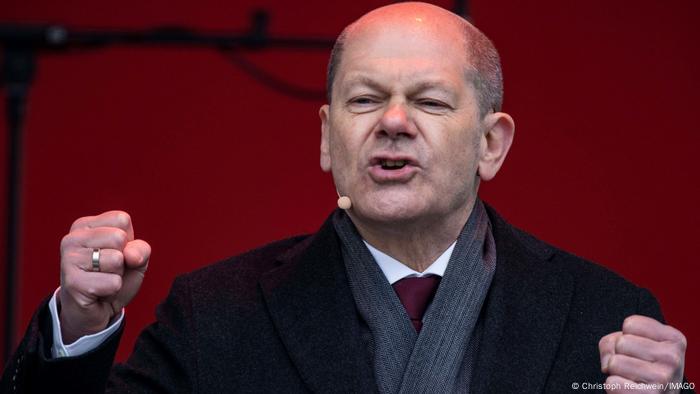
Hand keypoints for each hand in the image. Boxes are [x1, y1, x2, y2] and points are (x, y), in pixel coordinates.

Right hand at [58, 211, 150, 343]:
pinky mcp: (72, 283)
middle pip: (119, 237)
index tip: (114, 253)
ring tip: (103, 281)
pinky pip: (113, 283)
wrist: (95, 311)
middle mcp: (72, 239)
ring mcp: (69, 260)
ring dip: (117, 276)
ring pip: (116, 260)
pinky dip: (112, 291)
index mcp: (85, 225)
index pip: (122, 219)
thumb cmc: (113, 277)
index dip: (128, 241)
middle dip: (123, 259)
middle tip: (108, 271)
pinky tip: (98, 293)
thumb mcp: (135, 258)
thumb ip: (141, 249)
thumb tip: (131, 255)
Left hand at [599, 315, 686, 392]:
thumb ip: (615, 340)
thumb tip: (609, 362)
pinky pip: (612, 383)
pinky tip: (631, 391)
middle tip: (636, 368)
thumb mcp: (636, 346)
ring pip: (614, 362)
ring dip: (616, 372)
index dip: (626, 337)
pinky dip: (615, 388)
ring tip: (633, 379)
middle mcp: (672, 357)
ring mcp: (663, 377)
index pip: (631, 323)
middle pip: (621, 342)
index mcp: (674, 339)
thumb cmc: (644, 371)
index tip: (640, 352)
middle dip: (620, 355)